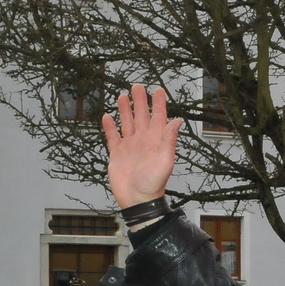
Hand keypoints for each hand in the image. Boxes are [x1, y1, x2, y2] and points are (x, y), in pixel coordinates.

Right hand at [101, 85, 182, 208]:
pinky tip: (107, 116)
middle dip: (140, 100)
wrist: (137, 200)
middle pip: (141, 116)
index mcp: (156, 140)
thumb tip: (177, 121)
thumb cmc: (153, 184)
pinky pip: (112, 137)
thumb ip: (169, 140)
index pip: (159, 117)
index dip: (158, 103)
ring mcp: (130, 146)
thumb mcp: (165, 161)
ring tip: (123, 95)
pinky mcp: (117, 154)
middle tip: (137, 85)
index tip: (158, 89)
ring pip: (127, 123)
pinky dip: (109, 127)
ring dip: (125, 109)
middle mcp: (143, 140)